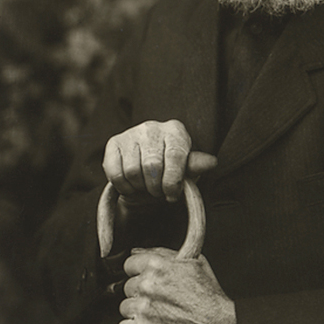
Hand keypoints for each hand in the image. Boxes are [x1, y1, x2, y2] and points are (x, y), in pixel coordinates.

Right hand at [102, 120, 216, 204]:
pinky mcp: (113, 143)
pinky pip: (116, 173)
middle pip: (152, 166)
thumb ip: (195, 166)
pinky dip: (124, 187)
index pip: (175, 156)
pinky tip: (132, 185)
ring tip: (146, 186)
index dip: (173, 181)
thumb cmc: (171, 170)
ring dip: (140, 187)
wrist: (145, 173)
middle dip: (156, 187)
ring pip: (132, 171)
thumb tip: (211, 162)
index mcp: (175, 130)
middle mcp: (152, 127)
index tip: (172, 195)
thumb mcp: (186, 170)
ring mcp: (131, 133)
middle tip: (158, 192)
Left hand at [118, 248, 242, 323]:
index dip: (139, 274)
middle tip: (159, 301)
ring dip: (138, 312)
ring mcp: (143, 307)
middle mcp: (148, 285)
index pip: (129, 265)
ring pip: (125, 308)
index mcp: (157, 265)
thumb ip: (163, 253)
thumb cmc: (209, 296)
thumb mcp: (193, 262)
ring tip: (159, 315)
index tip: (147, 281)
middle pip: (127, 287)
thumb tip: (138, 251)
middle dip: (140, 294)